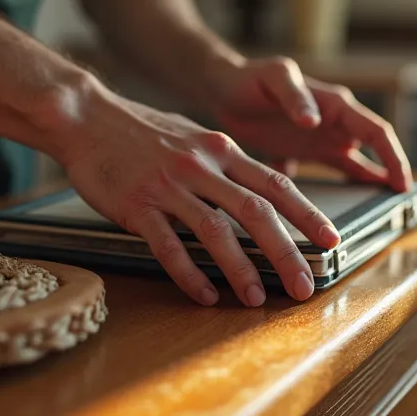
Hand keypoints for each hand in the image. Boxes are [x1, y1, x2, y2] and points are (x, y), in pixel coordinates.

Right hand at [54, 78, 341, 306]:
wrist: (85, 116)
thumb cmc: (140, 131)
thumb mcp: (193, 137)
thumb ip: (225, 163)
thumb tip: (257, 190)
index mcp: (221, 149)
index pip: (275, 184)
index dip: (307, 213)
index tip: (332, 240)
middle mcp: (201, 166)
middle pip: (256, 212)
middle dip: (286, 252)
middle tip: (305, 286)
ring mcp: (168, 185)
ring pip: (215, 231)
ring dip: (240, 269)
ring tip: (255, 298)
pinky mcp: (136, 204)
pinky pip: (167, 245)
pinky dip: (188, 273)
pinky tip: (203, 295)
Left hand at [211, 57, 412, 191]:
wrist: (222, 88)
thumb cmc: (249, 77)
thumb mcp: (274, 77)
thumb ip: (295, 96)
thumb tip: (315, 120)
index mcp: (335, 105)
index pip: (377, 131)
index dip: (393, 157)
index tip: (401, 183)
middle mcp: (333, 123)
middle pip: (374, 150)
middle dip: (391, 173)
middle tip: (401, 203)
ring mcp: (319, 140)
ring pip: (354, 166)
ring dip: (367, 185)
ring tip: (380, 210)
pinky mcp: (300, 154)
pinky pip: (323, 177)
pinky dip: (329, 195)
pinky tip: (329, 216)